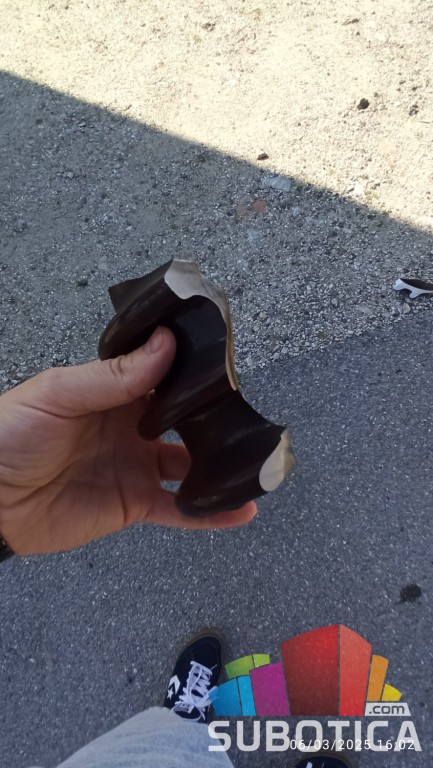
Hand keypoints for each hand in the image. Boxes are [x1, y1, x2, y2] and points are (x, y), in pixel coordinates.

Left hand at [0, 328, 255, 554]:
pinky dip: (210, 513)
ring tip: (255, 461)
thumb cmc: (12, 435)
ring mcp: (136, 467)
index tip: (229, 368)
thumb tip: (165, 344)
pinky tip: (241, 508)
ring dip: (220, 464)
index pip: (164, 378)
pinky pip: (178, 510)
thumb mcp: (58, 394)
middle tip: (252, 415)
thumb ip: (113, 377)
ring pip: (189, 466)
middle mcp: (132, 427)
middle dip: (215, 418)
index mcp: (114, 393)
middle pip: (184, 421)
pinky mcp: (134, 504)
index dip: (195, 374)